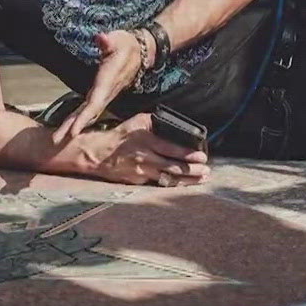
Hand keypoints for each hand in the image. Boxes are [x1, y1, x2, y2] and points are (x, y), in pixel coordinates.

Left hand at [53, 29, 147, 143]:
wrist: (141, 52)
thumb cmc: (127, 45)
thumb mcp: (118, 39)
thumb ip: (108, 41)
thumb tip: (100, 38)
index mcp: (107, 81)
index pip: (95, 102)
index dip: (84, 117)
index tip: (74, 131)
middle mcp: (106, 92)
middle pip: (89, 114)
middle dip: (73, 127)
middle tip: (56, 140)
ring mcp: (104, 95)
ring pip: (88, 114)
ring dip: (73, 126)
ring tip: (58, 138)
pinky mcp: (101, 94)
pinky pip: (88, 110)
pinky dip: (79, 119)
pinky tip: (69, 127)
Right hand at [82, 113, 209, 186]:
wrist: (98, 154)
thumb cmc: (120, 135)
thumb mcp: (138, 122)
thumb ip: (155, 122)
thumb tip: (173, 123)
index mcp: (147, 141)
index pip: (172, 149)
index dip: (189, 154)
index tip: (202, 156)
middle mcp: (146, 158)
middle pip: (173, 167)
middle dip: (193, 171)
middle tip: (207, 171)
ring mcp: (142, 172)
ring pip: (168, 179)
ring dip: (186, 180)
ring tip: (201, 179)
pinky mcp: (138, 181)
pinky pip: (158, 183)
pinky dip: (171, 184)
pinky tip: (183, 184)